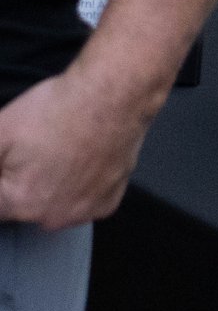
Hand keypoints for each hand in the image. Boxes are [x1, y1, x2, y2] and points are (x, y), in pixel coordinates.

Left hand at [0, 60, 148, 229]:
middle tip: (35, 148)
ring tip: (59, 149)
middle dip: (22, 180)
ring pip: (53, 206)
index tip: (14, 158)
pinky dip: (80, 186)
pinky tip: (80, 158)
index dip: (3, 174)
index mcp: (19, 201)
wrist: (113, 94)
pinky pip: (83, 202)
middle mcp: (50, 217)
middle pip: (22, 205)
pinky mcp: (107, 203)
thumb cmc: (62, 107)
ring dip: (51, 186)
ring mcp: (82, 213)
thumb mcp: (1, 128)